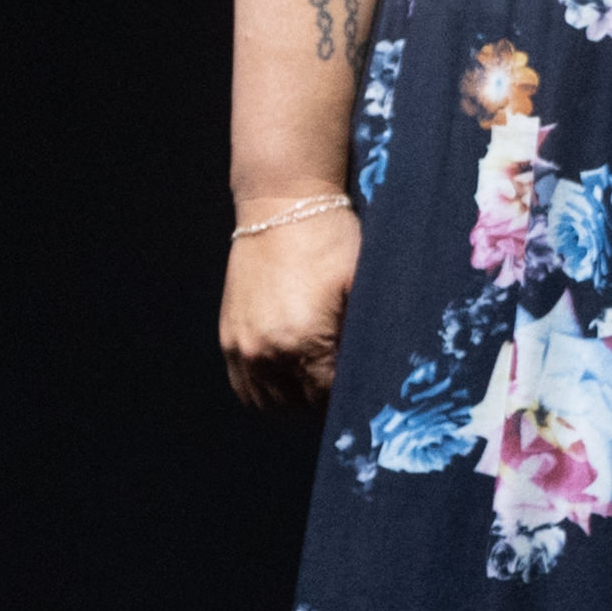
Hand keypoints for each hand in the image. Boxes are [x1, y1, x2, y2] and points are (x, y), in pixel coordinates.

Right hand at [221, 207, 359, 410]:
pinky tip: (288, 376)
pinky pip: (243, 387)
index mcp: (304, 342)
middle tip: (346, 379)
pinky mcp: (228, 337)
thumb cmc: (329, 240)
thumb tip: (384, 368)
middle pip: (302, 404)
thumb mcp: (360, 284)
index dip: (353, 394)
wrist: (281, 206)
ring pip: (270, 402)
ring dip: (296, 398)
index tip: (366, 385)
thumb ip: (369, 332)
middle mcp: (267, 352)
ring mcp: (242, 348)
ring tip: (318, 377)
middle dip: (326, 398)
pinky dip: (266, 390)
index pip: (332, 397)